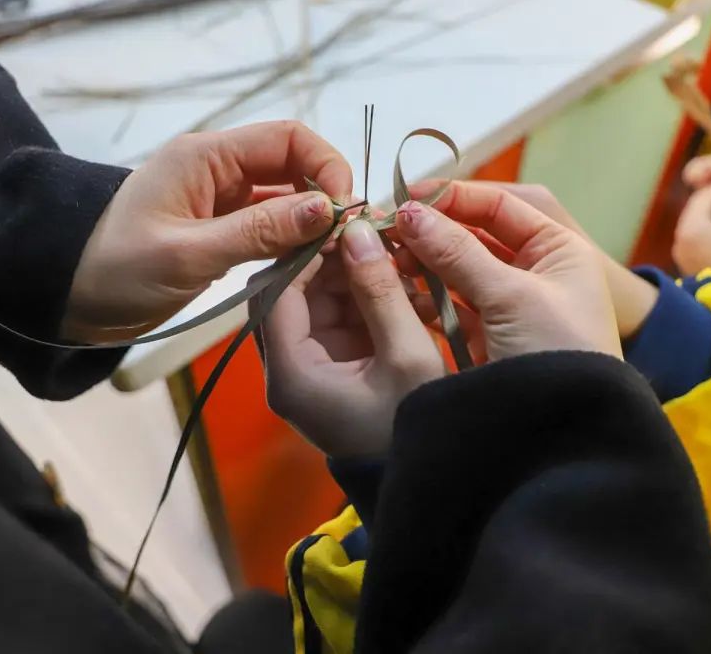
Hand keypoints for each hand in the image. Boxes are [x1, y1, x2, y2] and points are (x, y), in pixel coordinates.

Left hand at [62, 121, 351, 341]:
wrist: (70, 298)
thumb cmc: (117, 269)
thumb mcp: (189, 253)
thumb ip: (259, 232)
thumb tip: (326, 209)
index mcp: (207, 156)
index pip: (287, 139)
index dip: (325, 165)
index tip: (342, 209)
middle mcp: (220, 169)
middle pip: (293, 165)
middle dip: (323, 195)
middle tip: (345, 238)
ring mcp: (221, 200)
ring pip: (285, 198)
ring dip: (309, 221)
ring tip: (329, 255)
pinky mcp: (221, 229)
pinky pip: (269, 225)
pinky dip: (290, 241)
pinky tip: (303, 264)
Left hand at [258, 219, 443, 457]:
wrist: (434, 488)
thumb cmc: (418, 430)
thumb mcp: (407, 356)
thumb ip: (380, 290)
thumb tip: (358, 230)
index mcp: (291, 374)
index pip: (276, 292)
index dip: (306, 251)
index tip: (344, 222)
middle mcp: (289, 372)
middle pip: (294, 294)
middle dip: (334, 260)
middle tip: (374, 231)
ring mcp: (312, 372)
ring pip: (320, 303)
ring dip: (355, 275)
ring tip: (399, 257)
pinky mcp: (336, 371)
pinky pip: (342, 320)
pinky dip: (369, 298)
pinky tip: (406, 287)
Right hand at [395, 183, 621, 360]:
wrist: (570, 437)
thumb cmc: (558, 355)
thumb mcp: (511, 296)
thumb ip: (457, 252)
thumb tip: (409, 214)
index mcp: (558, 250)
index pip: (498, 206)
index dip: (452, 198)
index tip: (405, 197)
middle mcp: (536, 272)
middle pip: (474, 237)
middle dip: (432, 232)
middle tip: (388, 230)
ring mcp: (511, 307)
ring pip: (458, 272)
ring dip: (424, 264)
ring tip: (388, 260)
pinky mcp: (490, 339)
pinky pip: (453, 307)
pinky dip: (427, 298)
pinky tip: (399, 292)